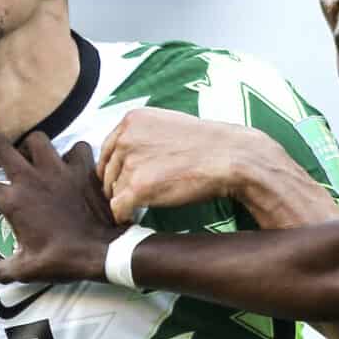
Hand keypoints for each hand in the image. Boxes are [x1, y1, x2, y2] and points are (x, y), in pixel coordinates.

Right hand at [0, 110, 121, 284]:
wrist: (103, 251)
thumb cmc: (64, 259)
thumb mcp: (29, 269)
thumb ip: (4, 270)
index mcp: (15, 202)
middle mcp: (32, 180)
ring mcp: (58, 170)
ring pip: (37, 139)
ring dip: (30, 145)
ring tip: (29, 155)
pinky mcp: (83, 168)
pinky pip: (76, 148)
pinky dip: (73, 154)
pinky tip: (70, 164)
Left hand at [95, 110, 270, 222]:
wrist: (230, 157)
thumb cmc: (208, 145)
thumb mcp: (169, 125)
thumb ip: (145, 136)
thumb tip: (129, 156)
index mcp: (132, 120)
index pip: (108, 149)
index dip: (115, 169)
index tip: (123, 181)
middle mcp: (126, 138)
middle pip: (107, 172)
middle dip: (117, 186)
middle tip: (133, 198)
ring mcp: (131, 163)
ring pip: (113, 191)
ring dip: (125, 201)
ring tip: (140, 207)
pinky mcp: (138, 188)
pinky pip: (118, 208)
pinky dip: (124, 216)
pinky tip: (135, 218)